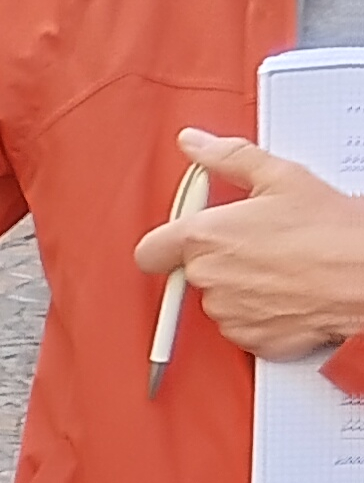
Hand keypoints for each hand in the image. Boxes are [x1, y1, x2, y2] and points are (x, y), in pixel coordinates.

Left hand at [138, 130, 363, 360]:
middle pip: (191, 271)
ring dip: (239, 286)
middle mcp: (208, 277)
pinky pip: (241, 326)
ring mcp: (227, 311)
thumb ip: (228, 158)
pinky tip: (286, 291)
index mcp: (204, 236)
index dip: (166, 243)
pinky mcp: (250, 339)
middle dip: (218, 258)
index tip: (186, 236)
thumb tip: (195, 144)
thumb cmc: (331, 231)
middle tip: (257, 243)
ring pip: (218, 299)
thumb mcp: (281, 176)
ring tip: (279, 266)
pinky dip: (259, 313)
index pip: (150, 250)